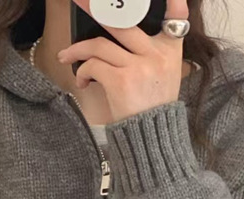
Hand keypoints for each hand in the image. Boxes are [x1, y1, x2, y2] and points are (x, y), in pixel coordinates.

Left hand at [56, 0, 189, 122]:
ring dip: (78, 50)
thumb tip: (121, 34)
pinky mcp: (121, 81)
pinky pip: (94, 65)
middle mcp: (156, 54)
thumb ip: (152, 53)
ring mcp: (139, 66)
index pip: (177, 15)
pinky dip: (83, 71)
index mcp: (170, 51)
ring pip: (100, 45)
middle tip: (78, 0)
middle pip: (123, 21)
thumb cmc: (152, 109)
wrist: (151, 140)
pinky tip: (83, 80)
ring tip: (66, 56)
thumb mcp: (165, 77)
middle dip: (96, 8)